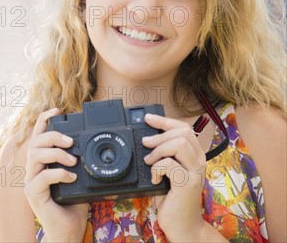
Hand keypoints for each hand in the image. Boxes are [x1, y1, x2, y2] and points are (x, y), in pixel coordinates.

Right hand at [24, 108, 89, 241]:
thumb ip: (79, 163)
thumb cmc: (73, 205)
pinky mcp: (33, 194)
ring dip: (56, 153)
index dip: (44, 120)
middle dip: (53, 136)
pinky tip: (71, 176)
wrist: (68, 231)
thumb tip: (94, 147)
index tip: (57, 111)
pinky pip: (42, 177)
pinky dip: (58, 173)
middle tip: (71, 142)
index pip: (38, 135)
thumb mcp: (79, 178)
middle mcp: (33, 169)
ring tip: (73, 161)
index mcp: (42, 162)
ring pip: (35, 155)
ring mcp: (31, 181)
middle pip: (35, 142)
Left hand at [143, 113, 226, 241]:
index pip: (184, 128)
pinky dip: (157, 169)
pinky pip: (170, 165)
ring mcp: (195, 172)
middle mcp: (199, 161)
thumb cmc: (171, 197)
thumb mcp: (167, 171)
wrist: (182, 224)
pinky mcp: (188, 184)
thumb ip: (164, 155)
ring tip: (150, 162)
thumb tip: (146, 138)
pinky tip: (155, 179)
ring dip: (158, 151)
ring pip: (179, 144)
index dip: (164, 121)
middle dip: (159, 135)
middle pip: (182, 132)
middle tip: (145, 145)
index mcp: (194, 155)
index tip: (148, 119)